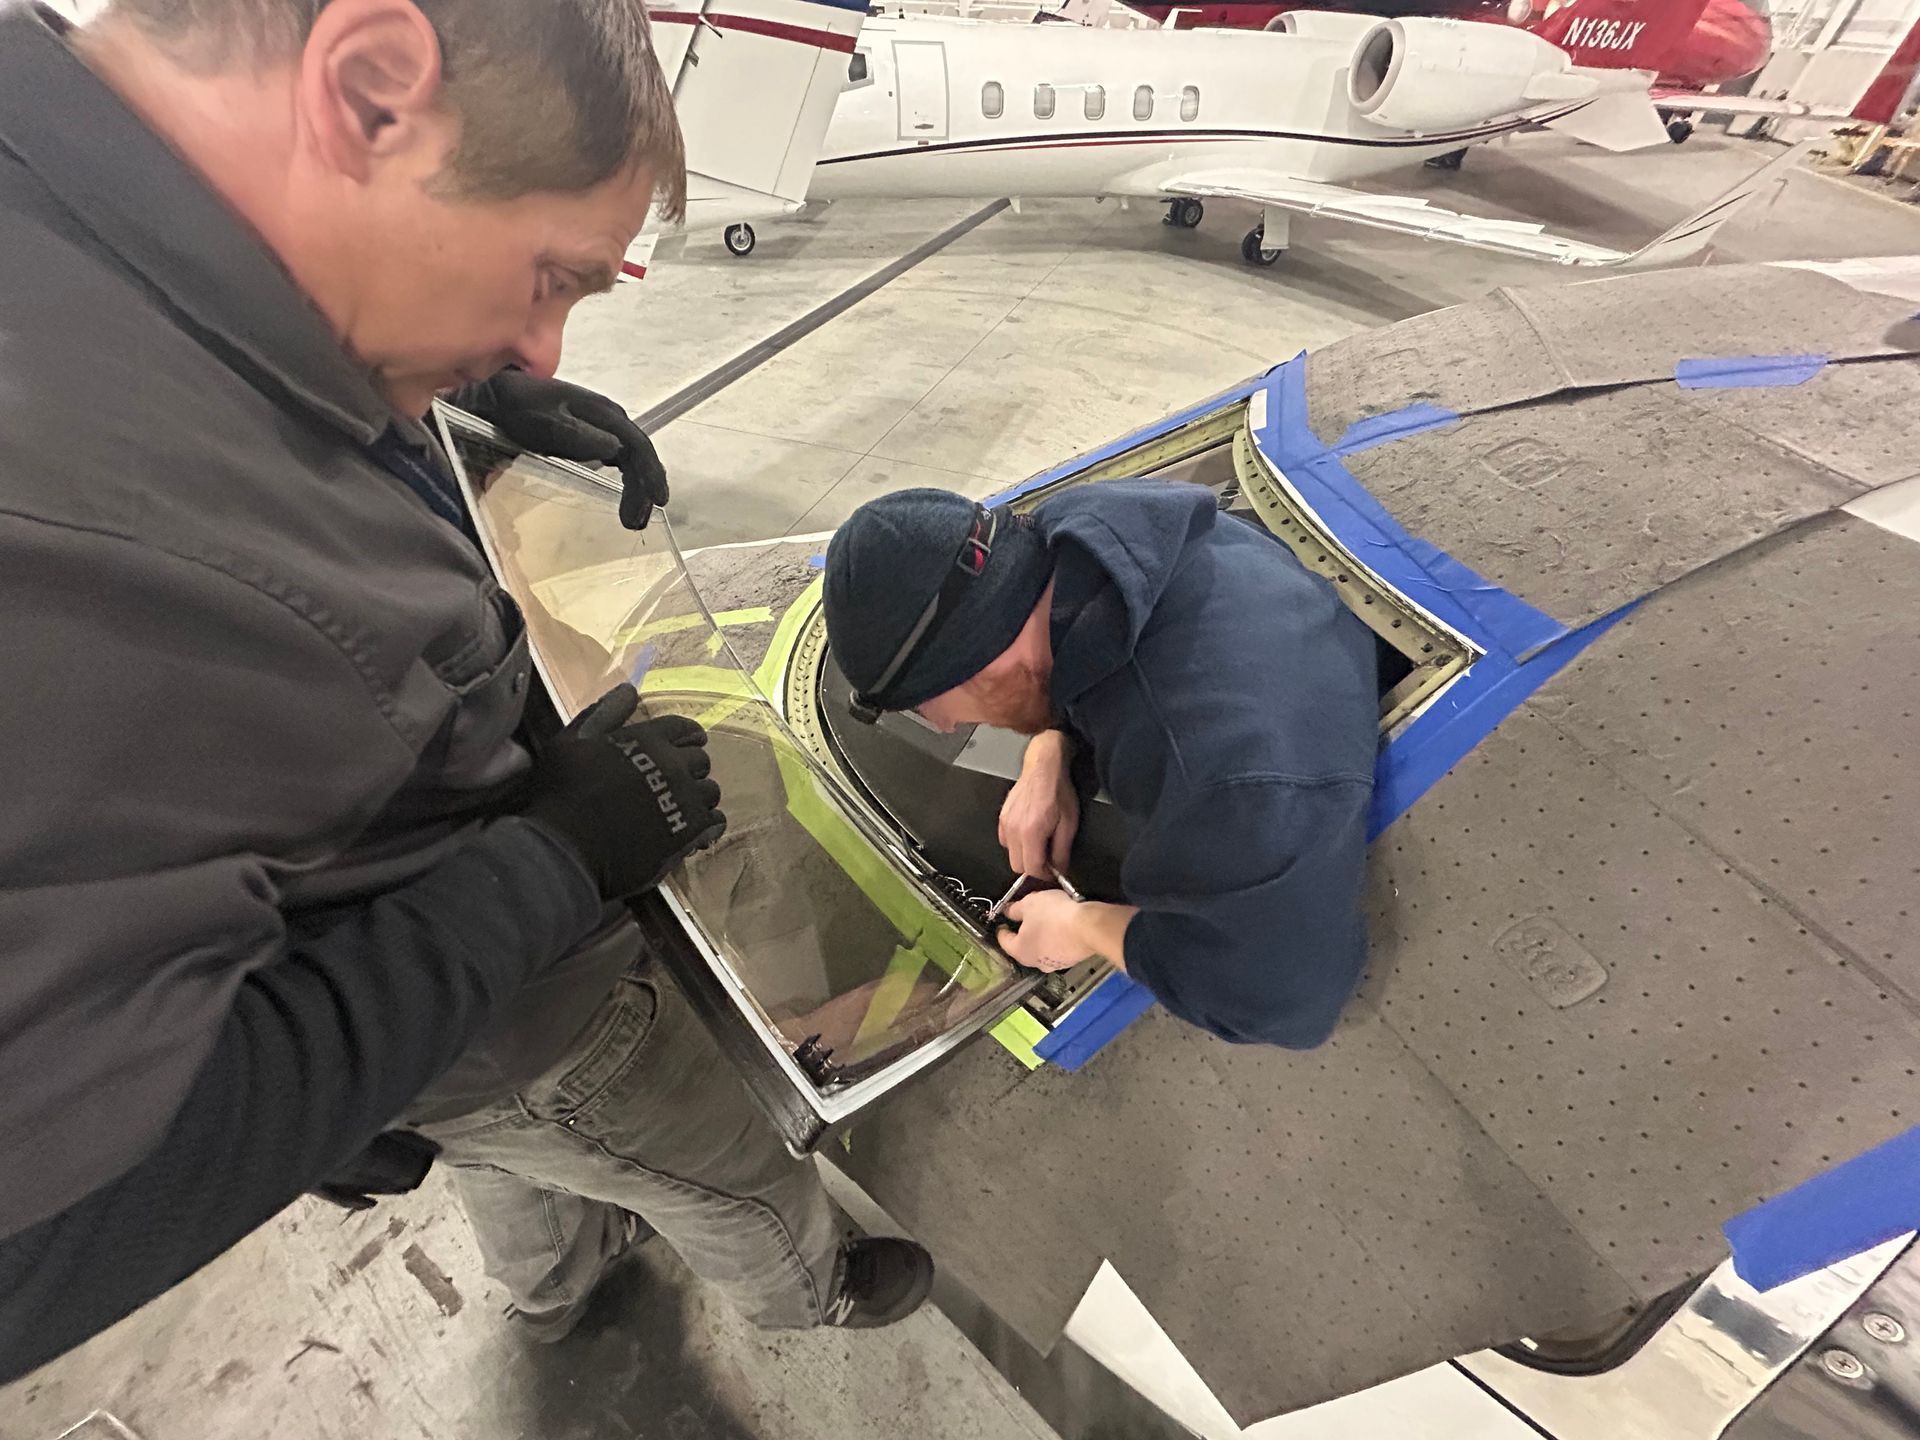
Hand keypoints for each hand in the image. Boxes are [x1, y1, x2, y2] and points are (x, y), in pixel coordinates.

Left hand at [469, 371, 667, 529]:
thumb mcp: (547, 423)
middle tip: (636, 522)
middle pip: (639, 455)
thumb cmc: (520, 409)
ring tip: (632, 518)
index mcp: (604, 414)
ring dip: (636, 489)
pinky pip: (618, 460)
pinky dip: (625, 481)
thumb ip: (578, 436)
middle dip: (644, 489)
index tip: (658, 501)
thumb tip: (615, 451)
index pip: (638, 446)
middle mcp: (609, 418)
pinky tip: (623, 497)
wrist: (499, 395)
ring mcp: (601, 426)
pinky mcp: (590, 435)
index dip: (650, 474)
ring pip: (631, 459)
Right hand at [520, 684, 725, 900]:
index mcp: (647, 738)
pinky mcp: (689, 833)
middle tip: (673, 782)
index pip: (684, 727)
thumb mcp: (571, 742)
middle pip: (701, 760)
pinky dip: (707, 825)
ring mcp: (684, 799)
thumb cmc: (561, 794)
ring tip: (679, 808)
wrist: (567, 848)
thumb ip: (604, 713)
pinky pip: (715, 823)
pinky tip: (691, 832)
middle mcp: (673, 765)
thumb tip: (629, 690)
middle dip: (689, 768)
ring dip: (697, 797)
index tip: (683, 745)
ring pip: (710, 791)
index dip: (685, 736)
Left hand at [996, 890, 1092, 972]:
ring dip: (1043, 934)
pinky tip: (1063, 924)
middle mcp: (1036, 963)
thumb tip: (1008, 912)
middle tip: (1027, 915)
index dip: (1002, 928)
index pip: (1004, 941)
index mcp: (1020, 952)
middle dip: (1024, 931)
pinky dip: (1058, 937)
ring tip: (1047, 918)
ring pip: (1043, 947)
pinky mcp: (1073, 959)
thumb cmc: (1053, 916)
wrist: (1089, 927)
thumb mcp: (1029, 904)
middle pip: (1024, 945)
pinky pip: (1060, 946)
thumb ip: (1015, 909)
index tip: (1003, 919)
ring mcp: (1056, 964)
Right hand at [999, 731, 1078, 876]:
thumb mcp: (1069, 824)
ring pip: (1010, 854)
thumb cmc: (1058, 791)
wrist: (1043, 768)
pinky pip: (1005, 842)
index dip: (1044, 874)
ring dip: (1024, 855)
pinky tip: (1029, 834)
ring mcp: (1005, 824)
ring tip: (1040, 843)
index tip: (1053, 871)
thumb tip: (1058, 869)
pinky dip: (1016, 844)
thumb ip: (1062, 851)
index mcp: (1031, 833)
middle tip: (1047, 859)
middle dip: (1033, 867)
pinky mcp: (1001, 818)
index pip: (1032, 869)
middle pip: (1017, 866)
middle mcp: (1014, 830)